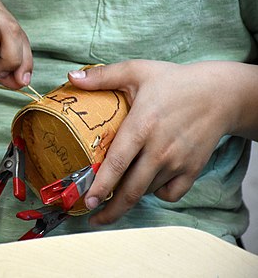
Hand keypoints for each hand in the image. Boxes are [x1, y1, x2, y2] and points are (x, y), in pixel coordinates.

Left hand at [68, 60, 248, 225]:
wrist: (219, 93)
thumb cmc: (175, 82)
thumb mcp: (138, 71)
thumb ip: (103, 76)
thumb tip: (72, 78)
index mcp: (142, 125)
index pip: (117, 163)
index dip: (101, 186)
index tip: (87, 201)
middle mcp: (160, 149)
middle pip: (131, 190)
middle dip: (111, 211)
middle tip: (94, 219)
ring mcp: (177, 162)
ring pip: (147, 190)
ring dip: (130, 195)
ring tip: (117, 194)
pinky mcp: (192, 170)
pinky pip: (170, 193)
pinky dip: (156, 193)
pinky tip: (148, 183)